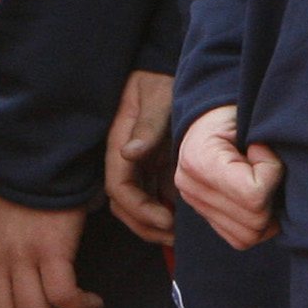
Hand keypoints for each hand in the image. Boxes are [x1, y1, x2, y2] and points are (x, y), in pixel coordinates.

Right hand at [106, 69, 176, 245]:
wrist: (164, 71)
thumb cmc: (159, 81)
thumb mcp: (156, 98)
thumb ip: (146, 126)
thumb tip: (129, 153)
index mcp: (120, 145)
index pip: (119, 189)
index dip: (140, 211)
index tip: (167, 221)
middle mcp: (125, 160)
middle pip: (124, 206)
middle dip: (146, 226)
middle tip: (175, 236)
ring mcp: (138, 164)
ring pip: (138, 205)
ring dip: (156, 223)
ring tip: (182, 233)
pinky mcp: (152, 165)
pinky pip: (154, 196)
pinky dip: (167, 211)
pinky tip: (188, 215)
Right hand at [175, 105, 282, 248]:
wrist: (208, 116)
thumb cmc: (232, 114)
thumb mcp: (248, 119)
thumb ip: (263, 148)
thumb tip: (276, 173)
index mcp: (198, 161)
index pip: (253, 196)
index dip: (271, 173)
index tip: (261, 149)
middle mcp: (190, 187)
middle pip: (253, 222)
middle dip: (271, 198)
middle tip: (266, 168)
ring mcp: (194, 204)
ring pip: (247, 236)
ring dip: (265, 214)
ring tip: (261, 184)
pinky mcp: (204, 215)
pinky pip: (239, 238)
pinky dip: (256, 224)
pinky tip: (256, 199)